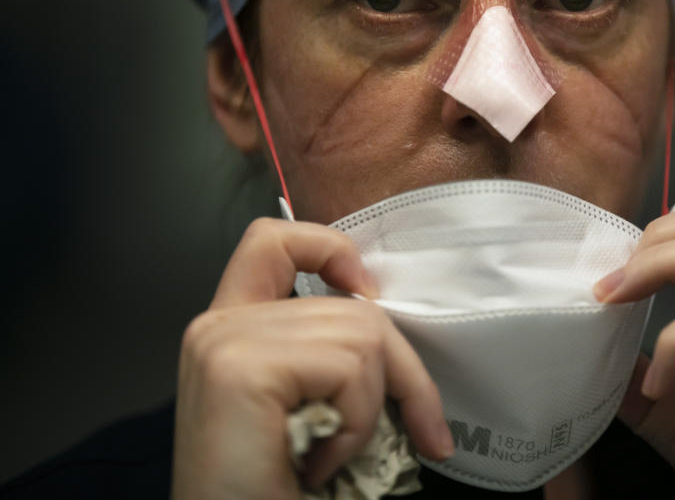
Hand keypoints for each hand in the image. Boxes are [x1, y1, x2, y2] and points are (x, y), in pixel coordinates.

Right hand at [172, 218, 453, 499]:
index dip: (330, 247)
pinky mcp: (239, 368)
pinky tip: (318, 462)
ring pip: (361, 335)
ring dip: (369, 412)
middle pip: (352, 307)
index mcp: (231, 331)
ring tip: (329, 455)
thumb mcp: (306, 409)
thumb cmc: (266, 488)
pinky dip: (356, 425)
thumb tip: (393, 341)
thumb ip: (325, 358)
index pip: (274, 242)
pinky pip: (348, 369)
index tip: (366, 291)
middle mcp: (219, 326)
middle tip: (412, 435)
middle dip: (401, 377)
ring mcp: (225, 341)